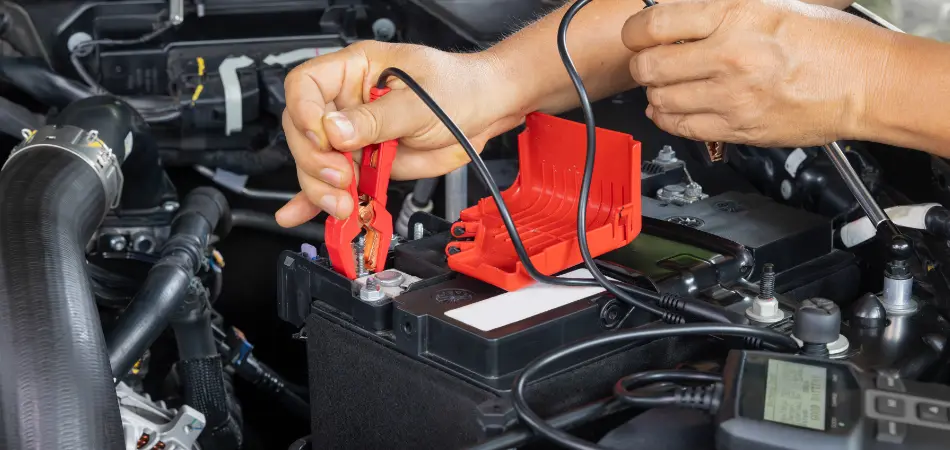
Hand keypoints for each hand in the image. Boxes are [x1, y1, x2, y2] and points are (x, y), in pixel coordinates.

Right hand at [278, 41, 524, 226]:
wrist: (484, 112)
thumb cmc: (457, 89)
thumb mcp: (419, 102)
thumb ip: (377, 118)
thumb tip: (335, 131)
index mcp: (354, 70)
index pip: (306, 85)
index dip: (305, 112)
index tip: (322, 138)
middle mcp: (346, 103)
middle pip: (303, 130)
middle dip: (315, 159)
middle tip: (341, 176)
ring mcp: (353, 136)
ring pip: (315, 163)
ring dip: (320, 187)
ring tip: (342, 202)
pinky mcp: (364, 164)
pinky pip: (332, 182)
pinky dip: (315, 200)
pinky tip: (298, 213)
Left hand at [621, 0, 893, 147]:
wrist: (866, 83)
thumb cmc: (827, 42)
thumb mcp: (767, 5)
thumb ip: (717, 12)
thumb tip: (675, 19)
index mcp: (735, 16)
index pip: (655, 24)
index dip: (635, 31)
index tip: (635, 35)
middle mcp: (729, 56)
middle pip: (649, 66)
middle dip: (642, 64)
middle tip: (648, 62)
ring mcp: (732, 96)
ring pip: (660, 100)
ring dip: (654, 93)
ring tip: (664, 86)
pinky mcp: (738, 128)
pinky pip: (681, 127)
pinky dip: (668, 119)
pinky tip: (674, 109)